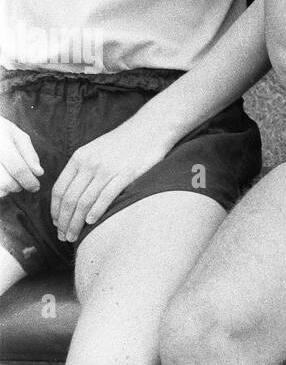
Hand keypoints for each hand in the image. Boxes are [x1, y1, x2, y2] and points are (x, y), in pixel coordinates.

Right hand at [0, 115, 42, 198]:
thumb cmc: (2, 133)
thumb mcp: (18, 137)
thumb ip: (29, 154)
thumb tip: (39, 173)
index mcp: (2, 141)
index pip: (18, 168)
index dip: (28, 180)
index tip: (36, 187)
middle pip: (6, 182)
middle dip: (18, 186)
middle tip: (22, 183)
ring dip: (7, 190)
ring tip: (11, 180)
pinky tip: (2, 182)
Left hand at [50, 113, 170, 243]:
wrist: (151, 128)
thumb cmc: (123, 142)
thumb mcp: (95, 149)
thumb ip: (81, 169)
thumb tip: (68, 196)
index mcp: (79, 157)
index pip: (59, 190)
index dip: (55, 211)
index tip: (56, 223)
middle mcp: (90, 163)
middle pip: (70, 199)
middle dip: (64, 222)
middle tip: (63, 236)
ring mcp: (108, 169)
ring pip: (85, 202)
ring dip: (76, 223)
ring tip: (74, 236)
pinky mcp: (126, 174)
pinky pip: (106, 197)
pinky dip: (96, 212)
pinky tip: (91, 222)